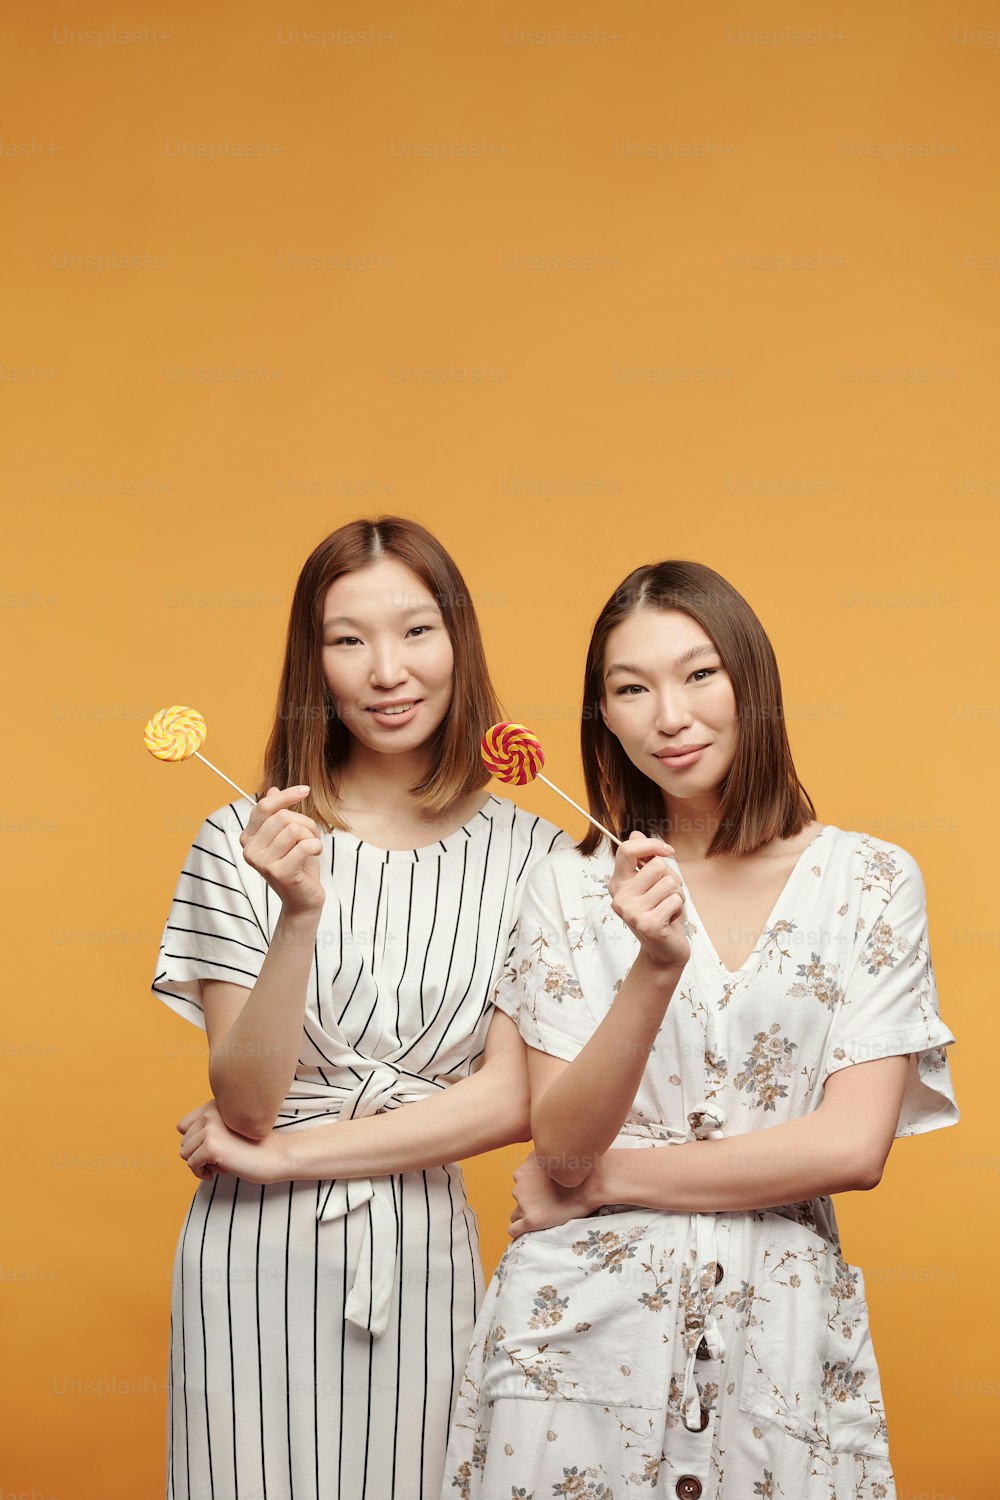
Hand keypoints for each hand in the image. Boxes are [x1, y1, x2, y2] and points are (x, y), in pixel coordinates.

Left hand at [176, 1099, 286, 1184]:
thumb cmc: (255, 1145)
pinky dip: (201, 1173)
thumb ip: (209, 1128)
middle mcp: (210, 1112)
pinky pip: (191, 1164)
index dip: (194, 1141)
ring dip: (200, 1163)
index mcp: (216, 1105)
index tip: (212, 1149)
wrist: (276, 1155)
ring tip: (221, 1163)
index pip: (183, 1125)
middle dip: (198, 1154)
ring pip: (185, 1153)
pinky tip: (219, 1172)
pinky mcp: (210, 1146)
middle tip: (220, 1158)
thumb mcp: (229, 1129)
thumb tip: (183, 1145)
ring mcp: (210, 1128)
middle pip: (183, 1141)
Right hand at [240, 786, 324, 916]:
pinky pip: (304, 845)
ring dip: (311, 836)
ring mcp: (262, 862)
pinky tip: (315, 855)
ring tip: (312, 848)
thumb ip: (278, 814)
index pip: (264, 807)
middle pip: (282, 817)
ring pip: (294, 830)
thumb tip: (271, 790)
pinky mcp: (279, 872)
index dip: (286, 795)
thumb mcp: (288, 835)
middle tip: (311, 837)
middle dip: (305, 823)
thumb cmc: (297, 864)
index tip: (305, 790)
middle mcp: (250, 849)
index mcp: (249, 837)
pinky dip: (316, 847)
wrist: (303, 899)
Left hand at [508, 1151, 594, 1238]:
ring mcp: (524, 1204)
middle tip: (548, 1202)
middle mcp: (519, 1187)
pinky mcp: (532, 1220)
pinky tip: (530, 1230)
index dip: (531, 1188)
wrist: (591, 1185)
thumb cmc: (576, 1170)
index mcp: (522, 1172)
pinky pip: (514, 1230)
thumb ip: (539, 1159)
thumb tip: (538, 1158)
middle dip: (530, 1201)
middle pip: (518, 1198)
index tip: (543, 1192)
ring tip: (546, 1215)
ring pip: (516, 1214)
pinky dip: (519, 1231)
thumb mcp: (552, 1155)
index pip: (518, 1182)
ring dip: (528, 1214)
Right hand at [608, 831, 689, 973]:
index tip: (667, 850)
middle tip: (667, 895)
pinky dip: (679, 908)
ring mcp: (632, 912)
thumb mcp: (652, 883)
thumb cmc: (660, 913)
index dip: (651, 844)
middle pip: (656, 865)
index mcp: (618, 883)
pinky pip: (675, 899)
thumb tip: (634, 833)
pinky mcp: (648, 924)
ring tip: (669, 908)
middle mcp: (620, 897)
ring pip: (669, 882)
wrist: (664, 951)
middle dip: (671, 877)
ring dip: (677, 894)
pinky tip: (671, 920)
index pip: (627, 849)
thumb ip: (644, 859)